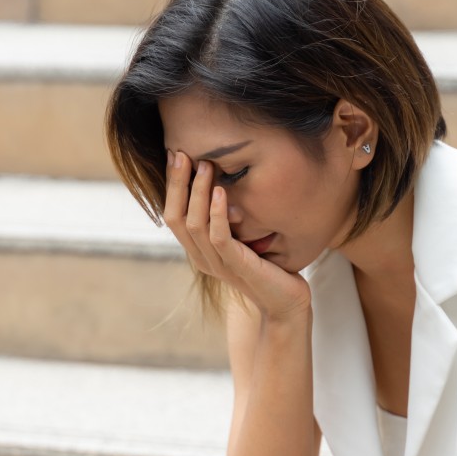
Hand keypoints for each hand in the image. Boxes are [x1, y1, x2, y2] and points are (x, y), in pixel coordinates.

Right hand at [163, 150, 311, 322]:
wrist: (284, 301)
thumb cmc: (265, 265)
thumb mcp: (239, 237)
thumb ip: (224, 218)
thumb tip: (220, 179)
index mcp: (196, 250)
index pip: (173, 214)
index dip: (172, 186)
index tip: (175, 155)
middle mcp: (200, 257)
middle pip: (175, 217)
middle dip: (177, 184)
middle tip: (181, 154)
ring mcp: (217, 264)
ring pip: (194, 225)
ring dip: (198, 192)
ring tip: (206, 166)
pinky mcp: (236, 267)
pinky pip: (219, 238)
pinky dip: (217, 213)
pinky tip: (221, 191)